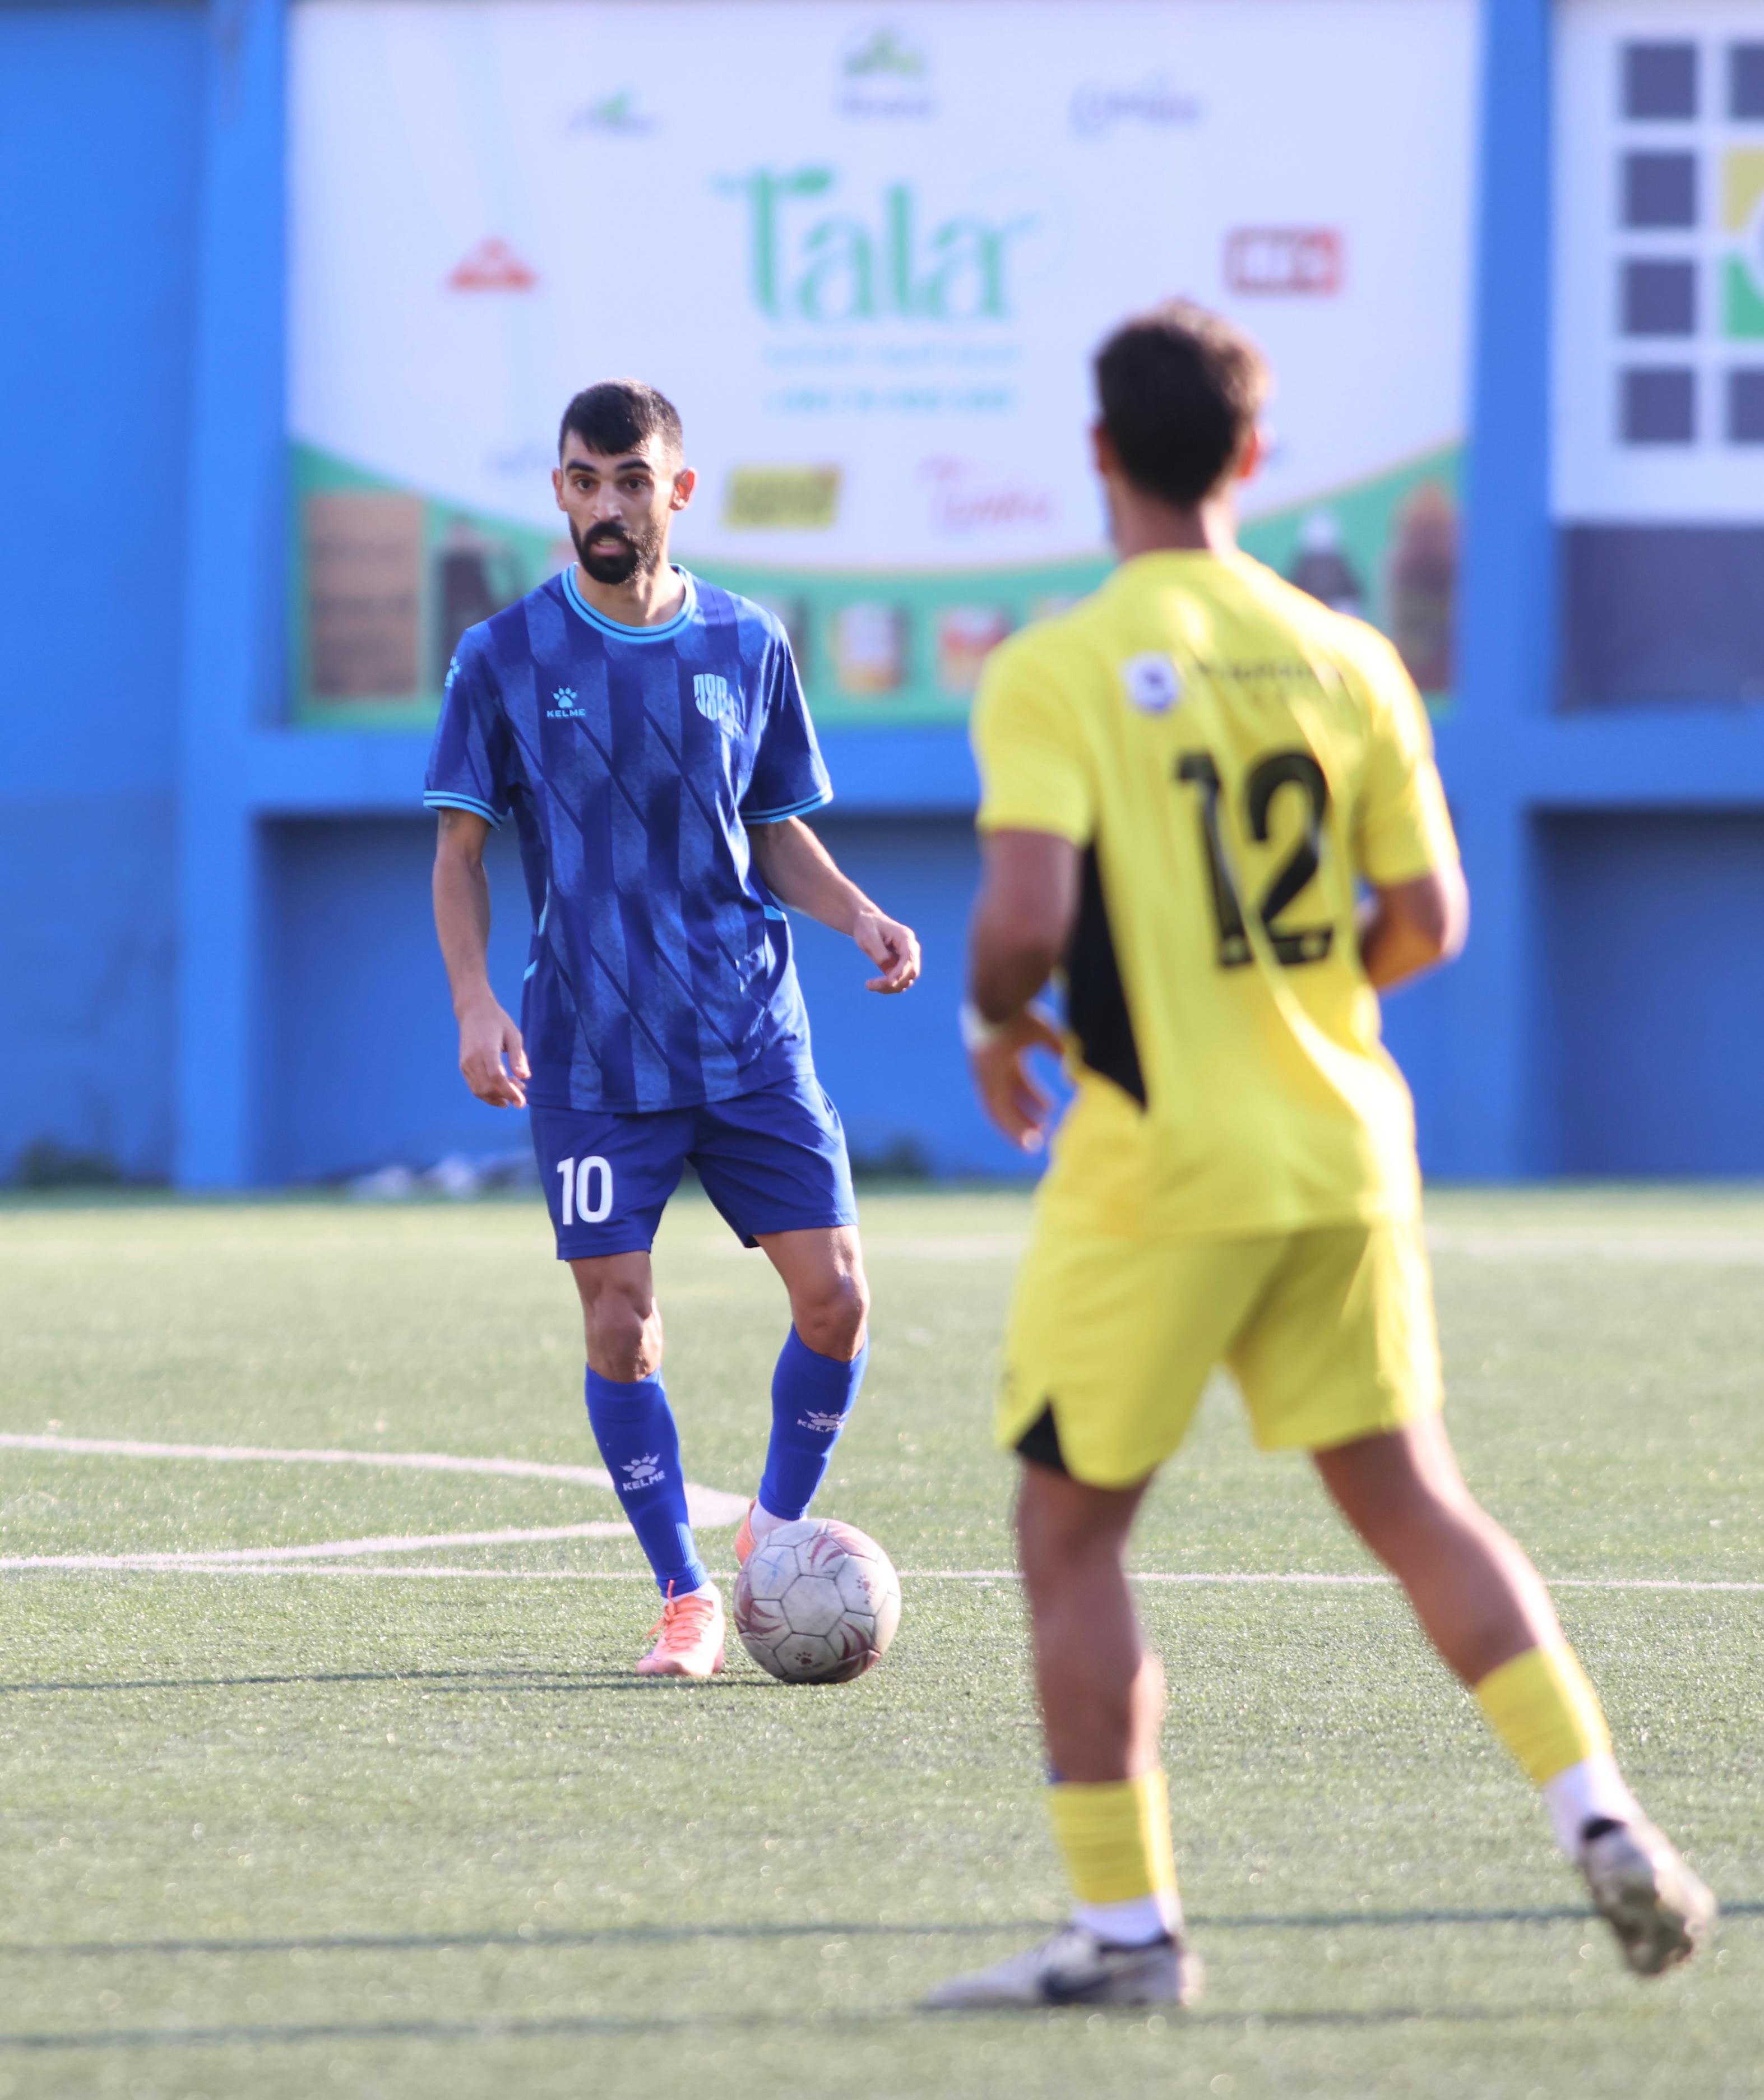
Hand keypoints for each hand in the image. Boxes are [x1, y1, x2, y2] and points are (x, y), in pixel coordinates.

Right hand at [458, 997, 529, 1106]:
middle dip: (506, 1096)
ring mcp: (465, 1063)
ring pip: (479, 1091)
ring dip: (497, 1097)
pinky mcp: (463, 1066)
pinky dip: (488, 1093)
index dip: (509, 1093)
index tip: (522, 1102)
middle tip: (522, 1091)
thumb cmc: (497, 1021)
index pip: (496, 1078)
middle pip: (487, 1088)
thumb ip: (518, 1057)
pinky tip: (501, 1090)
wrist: (473, 1010)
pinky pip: (474, 1086)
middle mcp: (472, 1058)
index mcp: (486, 1049)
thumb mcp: (513, 1035)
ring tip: (513, 1089)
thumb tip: (525, 1077)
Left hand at [853, 907, 921, 993]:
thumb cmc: (867, 926)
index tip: (888, 983)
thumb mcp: (868, 937)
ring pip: (907, 980)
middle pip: (911, 972)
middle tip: (869, 985)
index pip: (909, 959)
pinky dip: (889, 987)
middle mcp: (911, 949)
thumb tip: (889, 972)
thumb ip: (880, 954)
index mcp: (905, 938)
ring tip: (869, 985)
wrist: (866, 921)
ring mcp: (907, 958)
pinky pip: (900, 981)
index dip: (901, 973)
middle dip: (894, 983)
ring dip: (890, 987)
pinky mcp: (901, 966)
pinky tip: (874, 985)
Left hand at [968, 1007, 1063, 1151]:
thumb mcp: (1044, 1032)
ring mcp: (985, 1076)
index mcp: (1006, 1053)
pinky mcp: (983, 1083)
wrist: (996, 1004)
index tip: (1051, 1111)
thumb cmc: (1021, 1013)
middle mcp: (993, 1067)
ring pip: (1000, 1110)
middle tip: (1043, 1133)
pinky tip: (1026, 1138)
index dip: (1034, 1097)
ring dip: (1017, 1128)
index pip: (1019, 1081)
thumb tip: (1072, 1072)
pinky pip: (996, 1112)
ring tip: (1036, 1144)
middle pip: (1008, 1098)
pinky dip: (1010, 1127)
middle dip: (1026, 1116)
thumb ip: (1058, 1049)